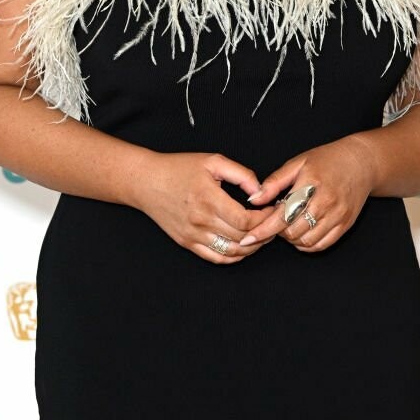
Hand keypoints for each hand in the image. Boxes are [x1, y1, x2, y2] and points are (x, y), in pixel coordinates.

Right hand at [135, 151, 278, 264]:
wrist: (146, 182)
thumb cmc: (178, 168)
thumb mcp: (212, 161)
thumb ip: (241, 174)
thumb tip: (260, 191)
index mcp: (208, 199)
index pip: (244, 220)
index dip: (263, 219)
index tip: (271, 210)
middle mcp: (201, 221)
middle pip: (241, 237)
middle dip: (263, 233)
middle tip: (272, 223)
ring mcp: (193, 235)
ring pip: (231, 251)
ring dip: (252, 247)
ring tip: (261, 235)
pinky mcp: (187, 243)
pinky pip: (216, 258)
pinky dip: (234, 256)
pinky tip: (243, 246)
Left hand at [241, 136, 377, 252]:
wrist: (361, 163)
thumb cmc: (327, 160)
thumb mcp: (298, 163)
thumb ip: (275, 182)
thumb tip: (254, 199)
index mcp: (312, 183)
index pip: (283, 214)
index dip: (264, 229)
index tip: (248, 238)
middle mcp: (327, 202)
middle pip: (293, 231)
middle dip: (278, 231)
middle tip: (275, 219)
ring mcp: (338, 215)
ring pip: (307, 241)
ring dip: (292, 239)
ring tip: (289, 224)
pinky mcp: (345, 225)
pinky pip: (322, 245)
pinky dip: (307, 244)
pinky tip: (301, 232)